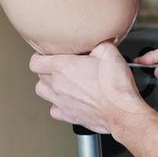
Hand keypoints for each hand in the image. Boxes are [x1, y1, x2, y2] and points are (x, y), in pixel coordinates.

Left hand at [29, 43, 149, 134]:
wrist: (122, 112)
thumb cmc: (115, 85)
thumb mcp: (108, 51)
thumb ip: (97, 43)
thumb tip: (96, 40)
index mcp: (62, 67)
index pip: (35, 61)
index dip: (40, 56)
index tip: (49, 55)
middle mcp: (58, 85)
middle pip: (39, 76)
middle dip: (46, 69)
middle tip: (60, 67)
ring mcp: (61, 102)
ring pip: (42, 92)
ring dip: (49, 86)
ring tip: (60, 82)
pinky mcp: (68, 116)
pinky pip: (54, 109)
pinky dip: (58, 105)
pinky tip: (68, 99)